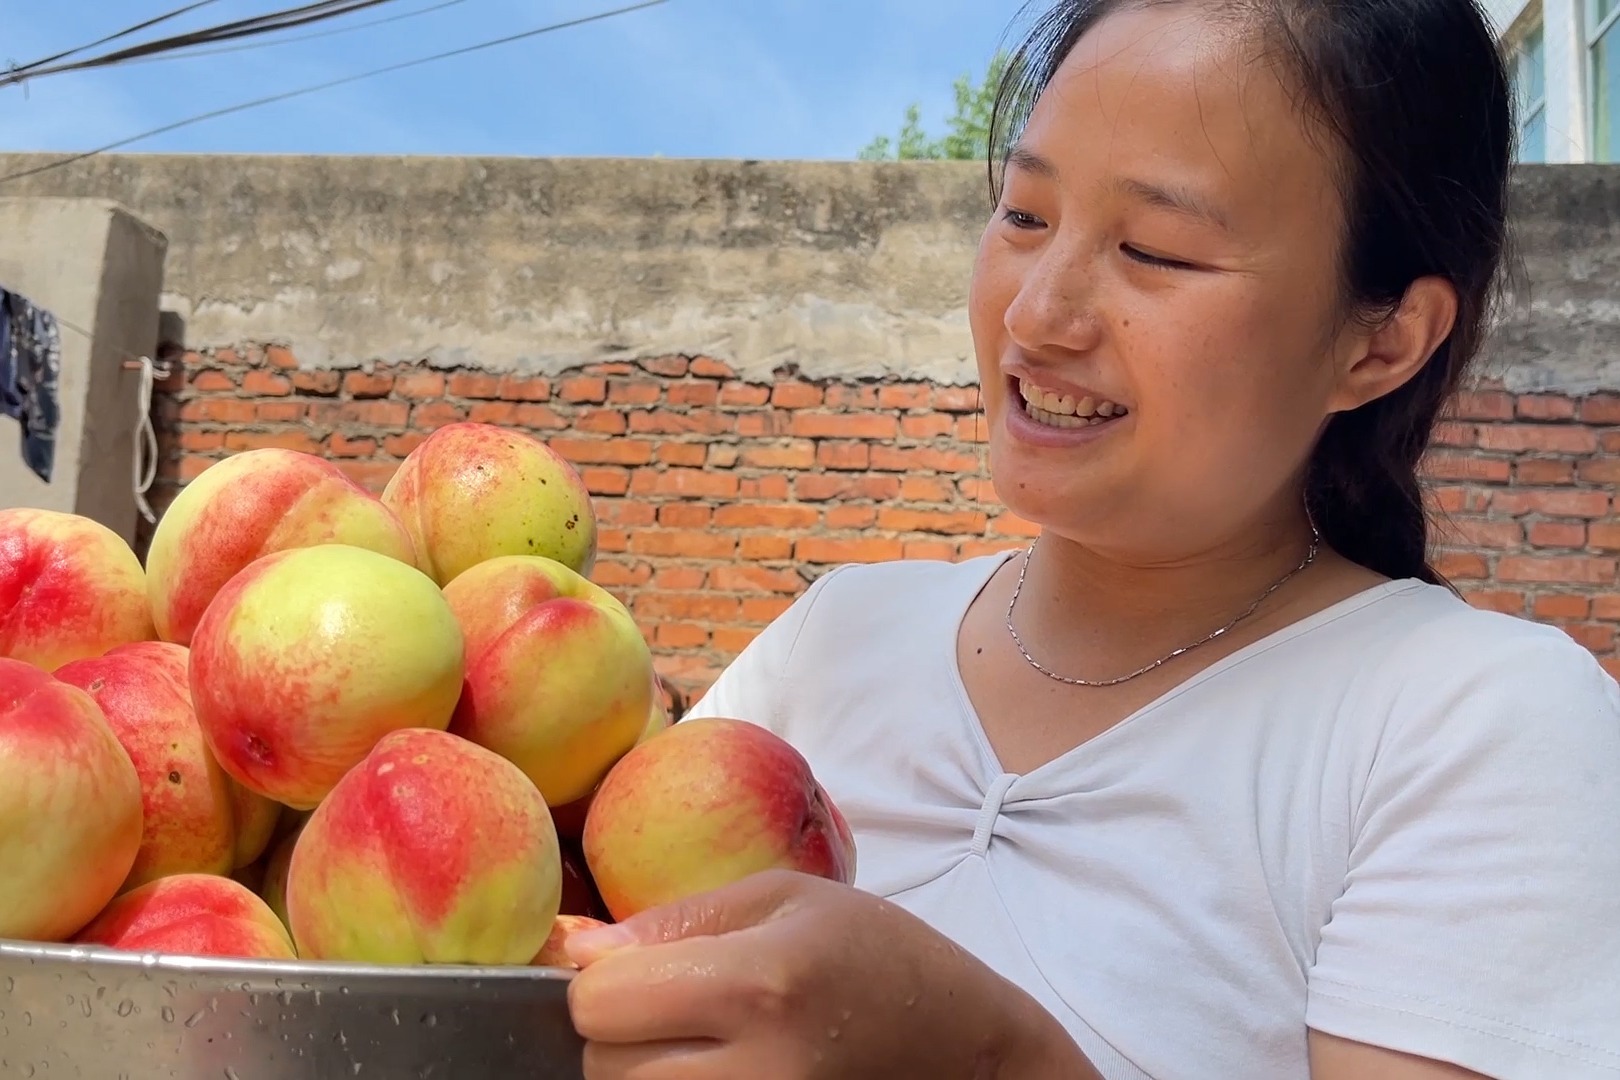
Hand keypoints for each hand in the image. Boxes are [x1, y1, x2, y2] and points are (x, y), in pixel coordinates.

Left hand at [563, 869, 1093, 1079]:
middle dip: (621, 1038)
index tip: (637, 972)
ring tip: (701, 1049)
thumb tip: (574, 950)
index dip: (604, 982)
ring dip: (645, 1079)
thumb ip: (678, 920)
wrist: (969, 1049)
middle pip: (603, 1071)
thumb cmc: (880, 957)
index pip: (599, 1003)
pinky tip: (718, 1073)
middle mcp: (760, 1071)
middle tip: (676, 1015)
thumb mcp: (789, 899)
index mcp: (760, 984)